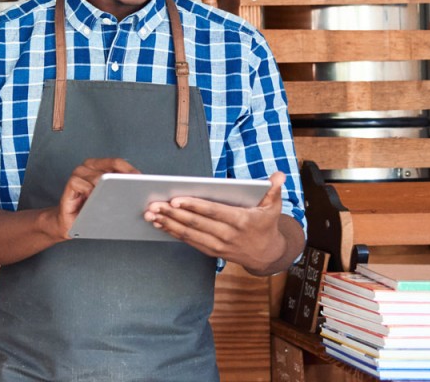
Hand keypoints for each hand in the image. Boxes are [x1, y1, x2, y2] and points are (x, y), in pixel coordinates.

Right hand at [55, 158, 139, 238]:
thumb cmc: (92, 211)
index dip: (130, 170)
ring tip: (114, 196)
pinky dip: (89, 191)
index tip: (141, 180)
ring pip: (96, 175)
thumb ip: (120, 191)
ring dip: (106, 186)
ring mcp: (78, 174)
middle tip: (131, 188)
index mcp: (100, 166)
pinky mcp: (70, 184)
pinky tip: (94, 199)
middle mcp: (89, 167)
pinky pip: (81, 183)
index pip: (118, 162)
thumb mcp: (110, 200)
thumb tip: (140, 189)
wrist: (72, 223)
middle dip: (122, 177)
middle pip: (110, 164)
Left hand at [143, 172, 290, 272]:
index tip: (176, 199)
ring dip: (168, 224)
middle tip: (154, 204)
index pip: (214, 212)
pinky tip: (159, 224)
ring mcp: (219, 245)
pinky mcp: (211, 251)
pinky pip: (190, 242)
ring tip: (150, 214)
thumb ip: (273, 190)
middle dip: (173, 214)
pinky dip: (173, 233)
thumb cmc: (266, 225)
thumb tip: (279, 174)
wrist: (266, 255)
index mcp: (242, 221)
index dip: (194, 206)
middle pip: (197, 223)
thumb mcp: (273, 207)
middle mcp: (228, 235)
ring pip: (190, 234)